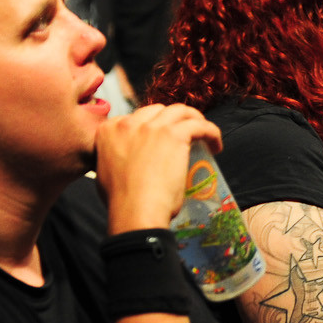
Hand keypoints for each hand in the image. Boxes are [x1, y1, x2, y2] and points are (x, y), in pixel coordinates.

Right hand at [95, 105, 221, 233]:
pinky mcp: (174, 134)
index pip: (133, 118)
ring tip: (202, 131)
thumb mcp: (106, 173)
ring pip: (178, 111)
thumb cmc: (122, 202)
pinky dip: (210, 131)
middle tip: (182, 134)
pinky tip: (216, 143)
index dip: (149, 125)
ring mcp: (151, 126)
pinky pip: (199, 125)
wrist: (135, 211)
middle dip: (170, 119)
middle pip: (156, 111)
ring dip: (192, 118)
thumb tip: (127, 162)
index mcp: (109, 131)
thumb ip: (114, 159)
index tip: (159, 137)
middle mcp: (128, 123)